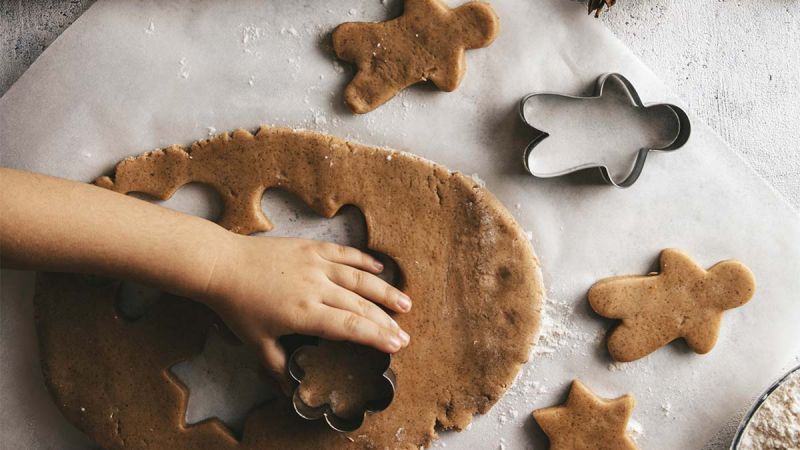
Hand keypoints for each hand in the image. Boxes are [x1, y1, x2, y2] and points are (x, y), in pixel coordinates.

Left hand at [201, 234, 411, 394]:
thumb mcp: (257, 343)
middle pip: (360, 306)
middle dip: (386, 321)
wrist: (222, 265)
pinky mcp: (311, 247)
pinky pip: (344, 253)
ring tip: (405, 303)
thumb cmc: (238, 306)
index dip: (376, 337)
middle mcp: (315, 288)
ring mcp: (315, 265)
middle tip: (405, 334)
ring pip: (359, 278)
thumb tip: (289, 392)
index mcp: (305, 313)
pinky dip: (364, 259)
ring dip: (384, 291)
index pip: (350, 328)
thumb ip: (277, 367)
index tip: (396, 345)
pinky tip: (380, 268)